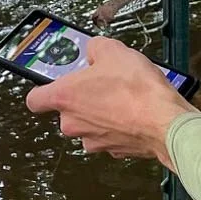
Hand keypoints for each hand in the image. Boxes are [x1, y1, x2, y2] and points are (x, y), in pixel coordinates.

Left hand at [25, 35, 196, 164]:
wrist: (165, 122)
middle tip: (103, 83)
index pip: (35, 100)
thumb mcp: (113, 50)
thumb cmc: (137, 89)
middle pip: (68, 111)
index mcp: (65, 98)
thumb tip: (95, 50)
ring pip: (89, 124)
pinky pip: (111, 135)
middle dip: (84, 98)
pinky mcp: (114, 151)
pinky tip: (135, 111)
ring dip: (102, 113)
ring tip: (124, 96)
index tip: (53, 83)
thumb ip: (96, 48)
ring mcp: (93, 140)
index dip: (44, 90)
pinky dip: (120, 125)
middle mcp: (73, 123)